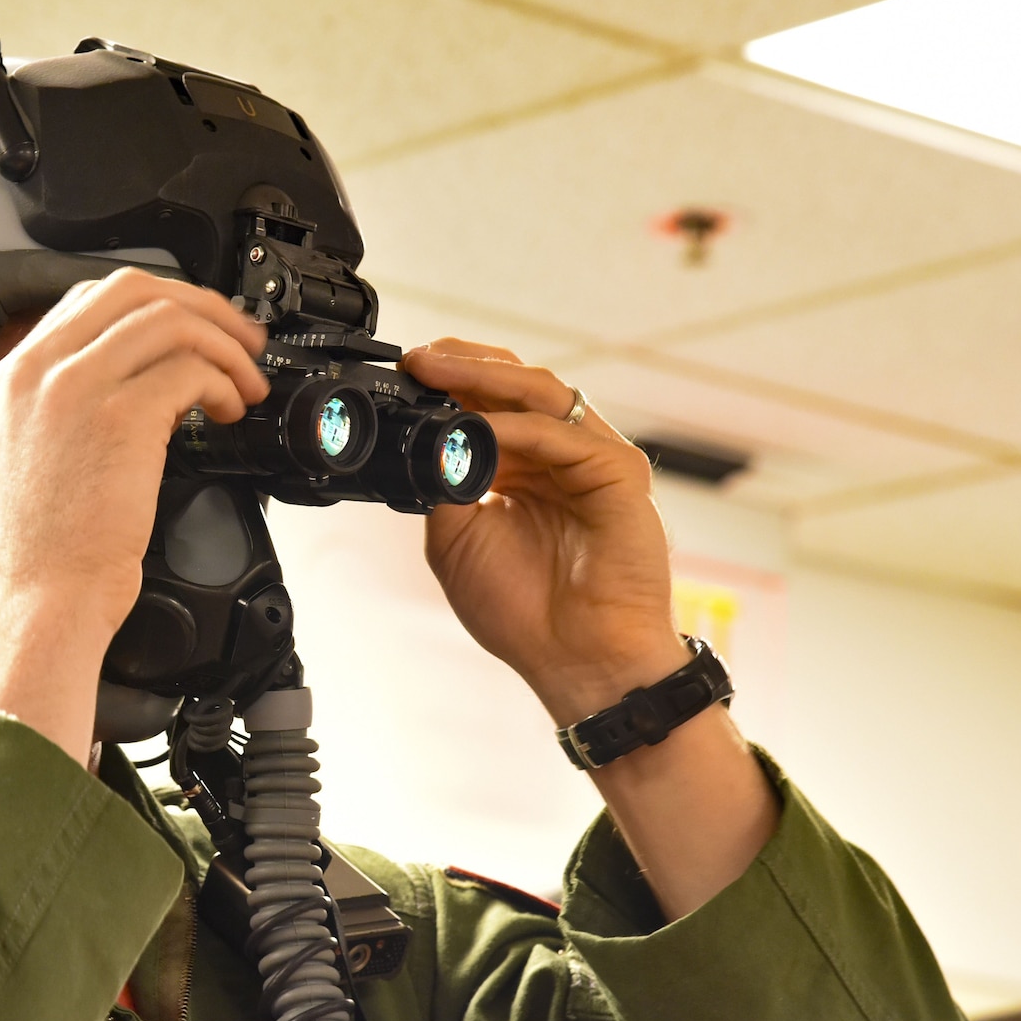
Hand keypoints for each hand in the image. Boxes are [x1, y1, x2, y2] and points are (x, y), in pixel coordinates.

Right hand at [0, 269, 267, 761]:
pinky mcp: (121, 418)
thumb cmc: (46, 547)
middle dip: (200, 307)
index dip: (157, 300)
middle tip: (238, 341)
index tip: (195, 324)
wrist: (40, 599)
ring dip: (223, 346)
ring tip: (244, 382)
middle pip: (135, 290)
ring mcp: (77, 388)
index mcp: (16, 373)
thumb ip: (77, 401)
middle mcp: (41, 370)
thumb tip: (150, 374)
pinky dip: (222, 383)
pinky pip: (189, 370)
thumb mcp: (38, 451)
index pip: (92, 295)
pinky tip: (229, 410)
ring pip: (170, 321)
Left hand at [405, 338, 776, 918]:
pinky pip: (563, 436)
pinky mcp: (619, 474)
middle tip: (417, 359)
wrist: (575, 662)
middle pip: (515, 385)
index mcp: (523, 468)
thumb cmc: (525, 613)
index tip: (402, 374)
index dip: (446, 384)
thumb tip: (416, 440)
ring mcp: (592, 460)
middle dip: (462, 365)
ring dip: (485, 378)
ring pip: (541, 394)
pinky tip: (478, 430)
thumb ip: (441, 483)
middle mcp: (559, 456)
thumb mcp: (455, 539)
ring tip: (437, 370)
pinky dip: (516, 428)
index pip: (487, 404)